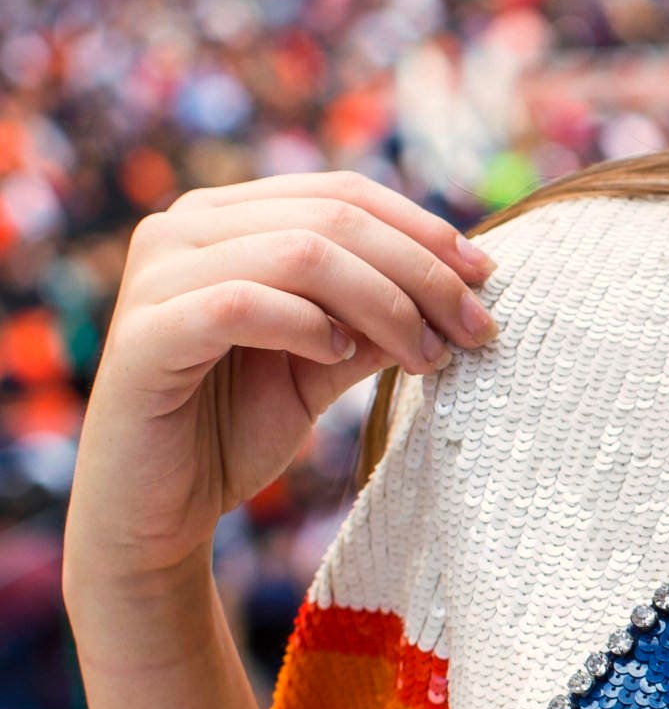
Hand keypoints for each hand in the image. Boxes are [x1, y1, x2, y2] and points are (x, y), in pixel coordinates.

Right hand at [66, 173, 494, 623]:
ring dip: (381, 302)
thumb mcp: (324, 363)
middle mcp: (184, 227)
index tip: (486, 278)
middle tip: (474, 328)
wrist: (153, 515)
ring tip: (424, 355)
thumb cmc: (231, 430)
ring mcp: (156, 275)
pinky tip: (338, 357)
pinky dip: (304, 325)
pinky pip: (240, 304)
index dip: (422, 229)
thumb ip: (375, 319)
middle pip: (332, 216)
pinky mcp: (143, 334)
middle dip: (419, 271)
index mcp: (227, 218)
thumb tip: (462, 289)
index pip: (343, 192)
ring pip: (299, 252)